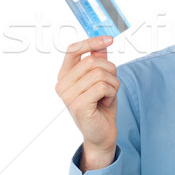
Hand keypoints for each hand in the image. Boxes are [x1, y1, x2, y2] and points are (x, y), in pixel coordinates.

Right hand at [55, 35, 119, 171]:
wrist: (102, 135)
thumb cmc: (101, 106)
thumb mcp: (102, 79)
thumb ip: (98, 61)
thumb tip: (103, 42)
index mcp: (64, 75)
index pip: (73, 49)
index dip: (92, 42)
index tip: (110, 39)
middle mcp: (62, 84)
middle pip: (92, 61)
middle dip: (110, 70)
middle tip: (111, 85)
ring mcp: (68, 95)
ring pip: (100, 74)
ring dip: (113, 84)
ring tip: (108, 96)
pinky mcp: (78, 105)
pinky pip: (103, 87)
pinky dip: (112, 93)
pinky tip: (106, 102)